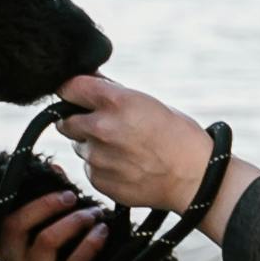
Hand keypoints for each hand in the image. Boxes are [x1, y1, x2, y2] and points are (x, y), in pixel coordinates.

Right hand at [0, 187, 113, 260]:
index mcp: (6, 250)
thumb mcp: (61, 224)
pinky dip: (89, 242)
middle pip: (12, 227)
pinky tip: (102, 231)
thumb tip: (52, 167)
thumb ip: (53, 198)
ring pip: (44, 241)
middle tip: (70, 196)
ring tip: (94, 214)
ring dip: (72, 221)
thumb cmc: (77, 253)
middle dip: (44, 204)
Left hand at [53, 73, 221, 218]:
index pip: (69, 87)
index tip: (76, 95)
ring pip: (78, 146)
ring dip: (92, 145)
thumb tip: (88, 80)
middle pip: (65, 120)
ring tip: (122, 148)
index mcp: (116, 102)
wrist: (194, 178)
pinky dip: (101, 166)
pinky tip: (125, 165)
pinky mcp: (99, 180)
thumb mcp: (147, 102)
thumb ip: (112, 93)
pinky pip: (89, 168)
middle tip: (100, 125)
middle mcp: (102, 128)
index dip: (72, 90)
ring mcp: (98, 157)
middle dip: (78, 120)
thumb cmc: (178, 136)